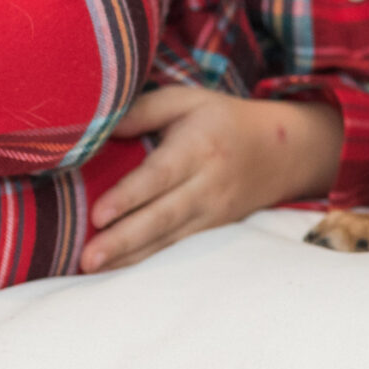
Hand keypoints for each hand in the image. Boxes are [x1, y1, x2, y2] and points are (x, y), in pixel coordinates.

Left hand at [81, 85, 342, 271]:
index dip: (130, 196)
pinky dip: (143, 259)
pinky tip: (114, 268)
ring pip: (167, 238)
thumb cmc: (221, 120)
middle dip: (124, 238)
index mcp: (200, 146)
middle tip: (88, 258)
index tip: (98, 215)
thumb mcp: (186, 100)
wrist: (281, 153)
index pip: (161, 174)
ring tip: (92, 267)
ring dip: (129, 255)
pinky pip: (174, 246)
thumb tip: (96, 127)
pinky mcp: (209, 228)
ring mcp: (211, 211)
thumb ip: (143, 109)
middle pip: (163, 215)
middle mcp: (208, 184)